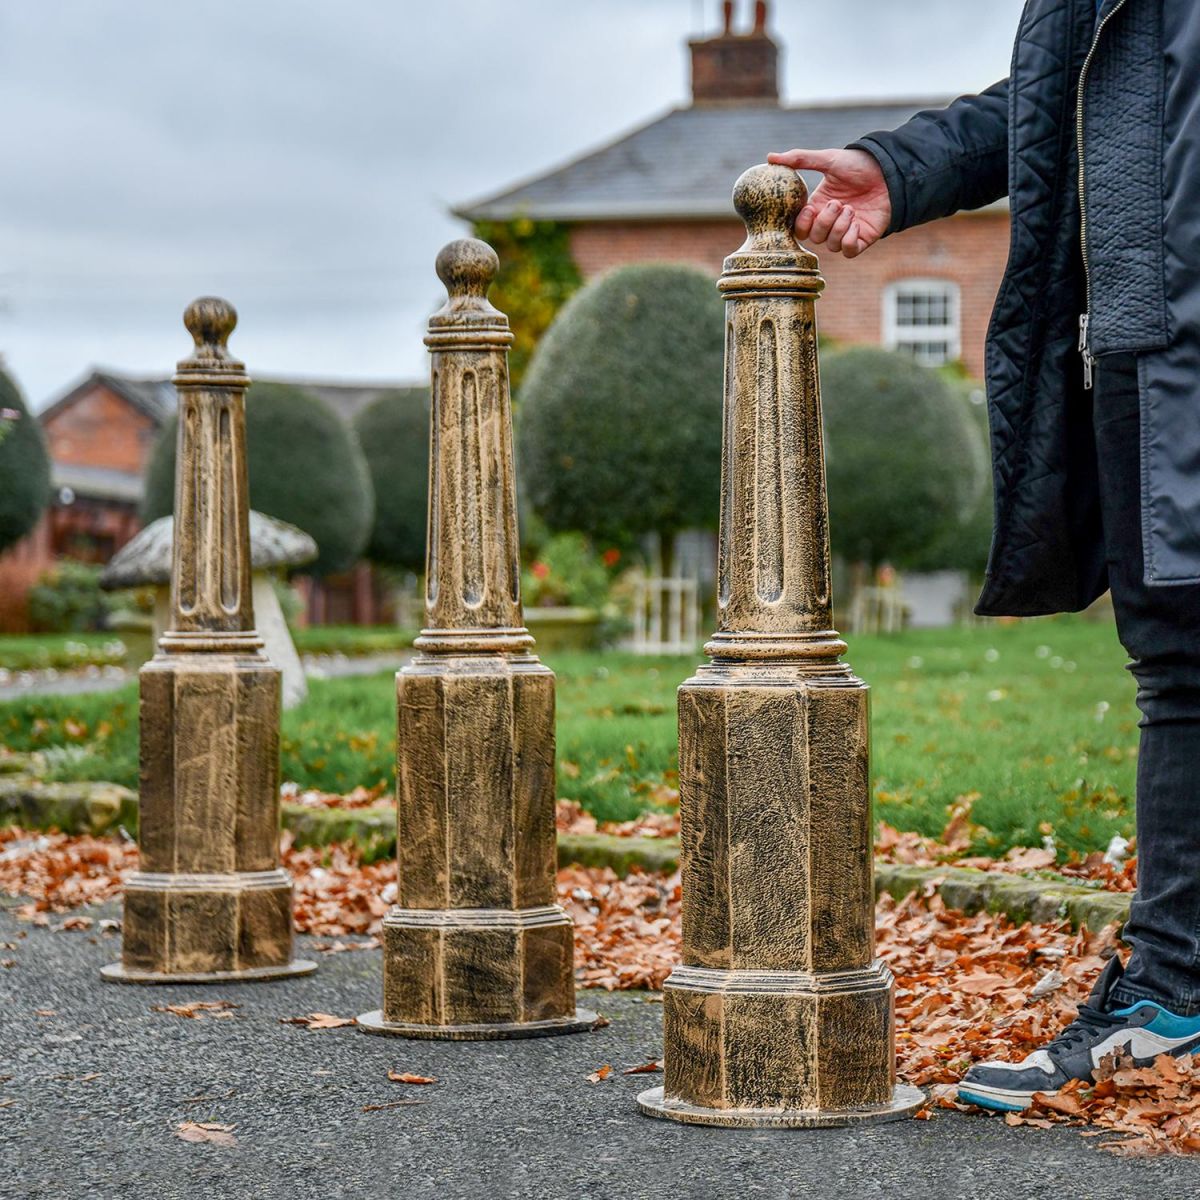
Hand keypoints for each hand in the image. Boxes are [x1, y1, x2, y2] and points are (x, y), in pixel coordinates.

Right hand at [765, 148, 890, 258]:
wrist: (890, 169)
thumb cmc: (859, 164)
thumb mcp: (828, 159)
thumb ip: (800, 159)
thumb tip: (769, 157)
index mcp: (818, 206)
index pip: (800, 228)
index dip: (802, 224)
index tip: (810, 208)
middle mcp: (830, 222)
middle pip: (815, 238)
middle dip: (824, 222)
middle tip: (838, 203)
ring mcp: (846, 231)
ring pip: (831, 245)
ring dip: (839, 228)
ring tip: (851, 209)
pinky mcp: (862, 239)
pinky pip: (849, 251)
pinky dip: (850, 240)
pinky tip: (857, 223)